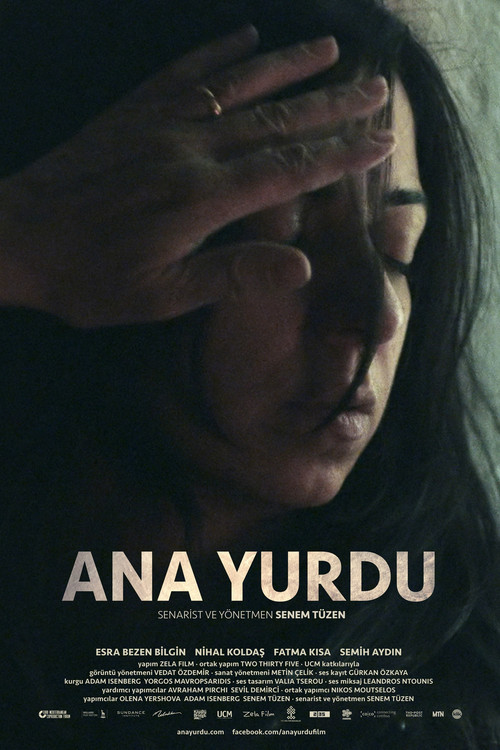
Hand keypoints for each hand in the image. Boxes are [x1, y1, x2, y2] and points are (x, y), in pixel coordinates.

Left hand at [0, 26, 393, 326]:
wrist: (17, 237)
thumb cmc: (89, 278)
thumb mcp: (160, 296)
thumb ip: (232, 275)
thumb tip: (301, 266)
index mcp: (201, 199)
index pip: (287, 170)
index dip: (338, 155)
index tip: (379, 141)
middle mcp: (189, 149)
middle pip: (275, 120)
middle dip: (332, 105)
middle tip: (377, 89)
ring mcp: (160, 123)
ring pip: (238, 86)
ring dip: (289, 65)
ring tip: (331, 49)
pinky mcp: (134, 112)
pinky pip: (184, 72)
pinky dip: (218, 51)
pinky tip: (245, 35)